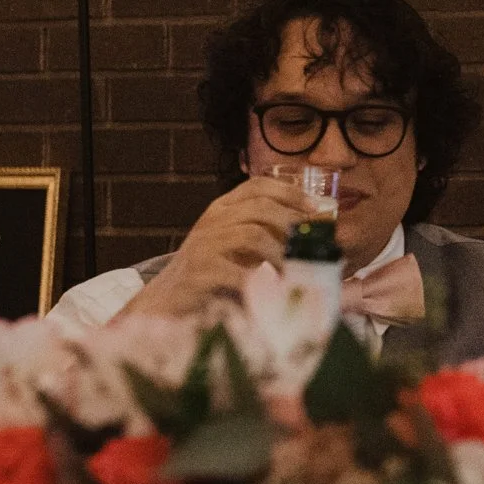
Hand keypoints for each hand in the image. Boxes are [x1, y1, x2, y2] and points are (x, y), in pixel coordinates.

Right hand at [127, 178, 311, 317]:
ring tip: (297, 271)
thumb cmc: (212, 271)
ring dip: (282, 254)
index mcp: (222, 208)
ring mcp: (205, 244)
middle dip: (292, 222)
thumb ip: (267, 232)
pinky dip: (262, 282)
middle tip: (313, 242)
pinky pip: (238, 271)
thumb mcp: (238, 245)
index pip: (257, 185)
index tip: (314, 207)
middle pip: (260, 207)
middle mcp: (213, 220)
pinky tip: (274, 291)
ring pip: (253, 236)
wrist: (168, 299)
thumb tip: (314, 229)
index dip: (289, 192)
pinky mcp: (201, 271)